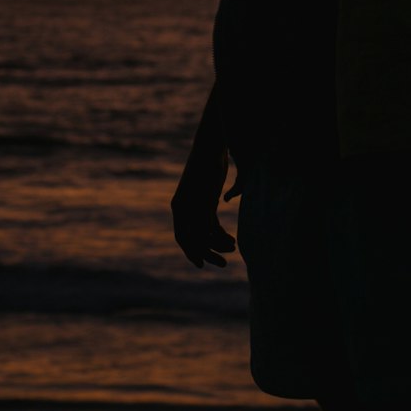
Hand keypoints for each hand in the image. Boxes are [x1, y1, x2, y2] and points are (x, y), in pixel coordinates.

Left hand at [171, 142, 236, 268]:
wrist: (209, 145)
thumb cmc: (209, 164)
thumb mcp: (206, 189)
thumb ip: (207, 206)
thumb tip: (218, 216)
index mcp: (178, 205)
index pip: (181, 236)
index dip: (190, 251)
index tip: (201, 263)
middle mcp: (181, 207)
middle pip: (190, 241)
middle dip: (205, 255)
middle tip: (220, 264)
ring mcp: (193, 204)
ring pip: (201, 237)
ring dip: (216, 248)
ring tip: (231, 252)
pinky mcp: (205, 200)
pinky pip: (210, 228)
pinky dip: (221, 237)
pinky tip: (232, 240)